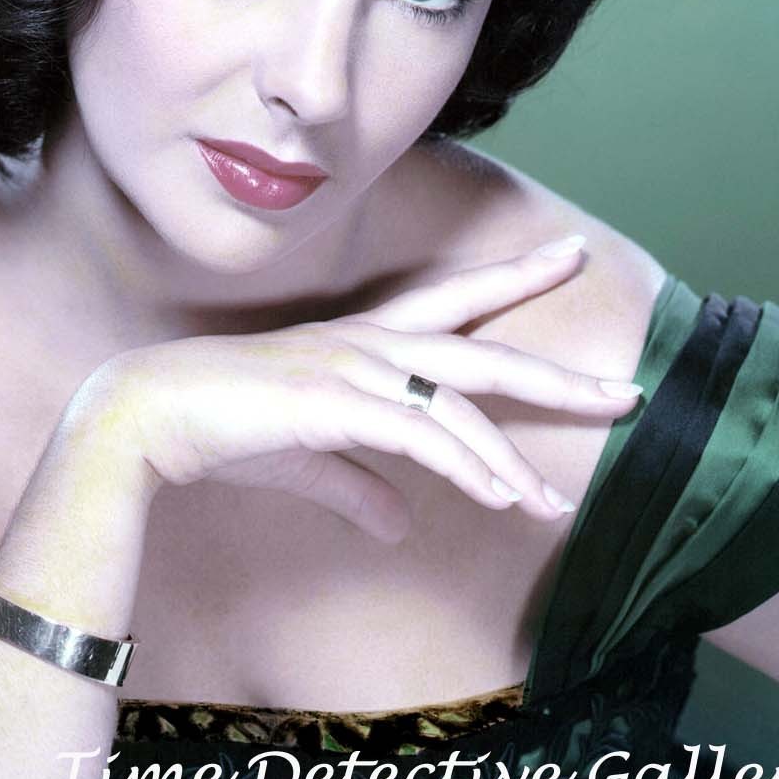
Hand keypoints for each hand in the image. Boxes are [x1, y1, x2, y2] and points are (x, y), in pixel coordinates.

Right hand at [67, 236, 640, 542]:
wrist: (152, 417)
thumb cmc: (226, 429)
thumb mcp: (311, 462)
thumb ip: (363, 486)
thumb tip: (403, 525)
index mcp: (364, 344)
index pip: (454, 303)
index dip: (511, 279)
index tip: (563, 252)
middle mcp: (368, 344)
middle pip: (483, 349)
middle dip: (555, 372)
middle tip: (627, 389)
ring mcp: (353, 367)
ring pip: (459, 403)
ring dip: (511, 459)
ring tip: (554, 507)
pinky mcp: (335, 402)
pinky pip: (420, 434)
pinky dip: (466, 466)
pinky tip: (502, 498)